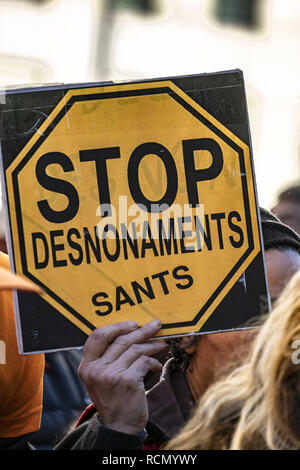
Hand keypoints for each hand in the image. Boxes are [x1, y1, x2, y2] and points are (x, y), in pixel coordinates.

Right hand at [78, 320, 165, 434]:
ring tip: (161, 344)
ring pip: (135, 349)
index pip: (97, 336)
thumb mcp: (100, 378)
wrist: (119, 426)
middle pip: (121, 340)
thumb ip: (106, 357)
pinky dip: (154, 362)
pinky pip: (144, 361)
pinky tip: (156, 366)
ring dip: (152, 345)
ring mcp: (111, 375)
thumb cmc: (113, 398)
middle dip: (142, 331)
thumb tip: (129, 332)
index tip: (132, 324)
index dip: (116, 327)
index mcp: (86, 366)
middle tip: (155, 325)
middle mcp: (96, 369)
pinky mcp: (127, 381)